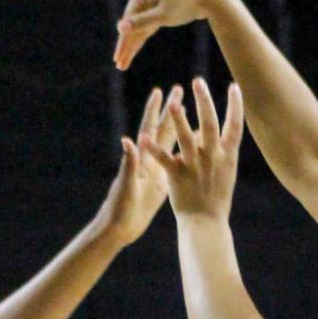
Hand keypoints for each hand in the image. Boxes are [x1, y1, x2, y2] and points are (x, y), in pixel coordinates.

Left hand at [97, 87, 184, 245]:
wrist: (119, 227)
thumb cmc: (120, 207)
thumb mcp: (126, 185)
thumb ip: (128, 163)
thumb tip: (127, 140)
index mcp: (141, 159)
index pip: (149, 129)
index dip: (154, 111)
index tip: (161, 91)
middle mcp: (148, 161)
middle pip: (161, 130)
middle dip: (170, 111)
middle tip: (180, 90)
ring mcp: (155, 171)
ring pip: (171, 144)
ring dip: (180, 128)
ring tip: (192, 112)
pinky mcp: (161, 183)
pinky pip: (177, 164)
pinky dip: (186, 154)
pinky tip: (198, 146)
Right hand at [114, 0, 218, 70]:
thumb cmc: (186, 3)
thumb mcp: (163, 15)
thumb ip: (142, 22)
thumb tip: (120, 27)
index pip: (128, 22)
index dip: (123, 42)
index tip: (118, 59)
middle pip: (133, 25)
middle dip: (126, 46)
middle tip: (119, 65)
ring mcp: (152, 0)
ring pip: (141, 26)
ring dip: (133, 43)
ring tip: (124, 62)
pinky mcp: (161, 7)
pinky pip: (149, 24)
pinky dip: (144, 36)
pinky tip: (135, 47)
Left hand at [141, 78, 241, 222]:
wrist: (207, 225)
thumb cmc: (217, 199)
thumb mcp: (226, 172)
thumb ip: (223, 149)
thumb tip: (223, 130)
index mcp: (227, 157)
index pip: (235, 126)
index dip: (236, 106)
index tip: (235, 87)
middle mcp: (213, 159)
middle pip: (209, 125)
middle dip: (204, 102)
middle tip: (198, 82)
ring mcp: (195, 166)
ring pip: (185, 138)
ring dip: (179, 119)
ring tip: (172, 102)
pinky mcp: (177, 176)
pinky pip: (164, 159)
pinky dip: (153, 149)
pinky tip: (143, 137)